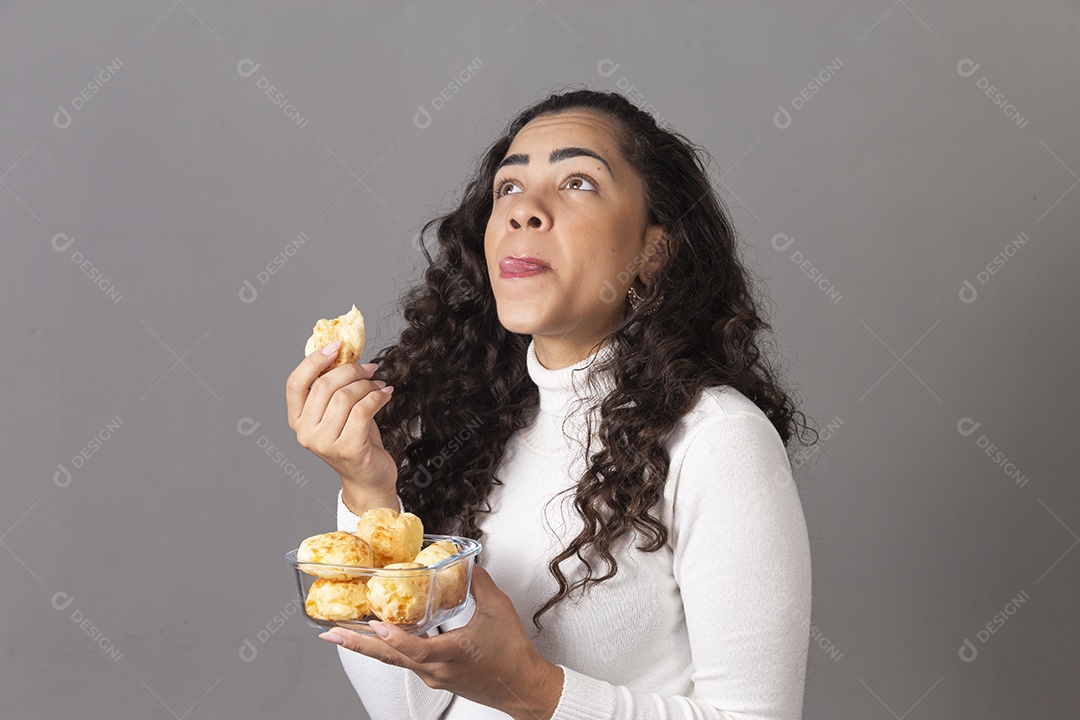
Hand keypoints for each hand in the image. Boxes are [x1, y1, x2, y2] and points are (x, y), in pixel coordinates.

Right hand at [285, 340, 396, 494]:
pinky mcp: (348, 449)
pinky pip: (363, 410)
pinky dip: (378, 397)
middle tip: (370, 368)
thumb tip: (343, 353)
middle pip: (324, 386)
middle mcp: (305, 433)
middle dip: (351, 371)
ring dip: (367, 385)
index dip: (314, 360)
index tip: (336, 347)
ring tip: (379, 385)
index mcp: (297, 420)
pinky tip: (386, 394)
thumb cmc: (355, 439)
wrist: (368, 477)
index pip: (295, 383)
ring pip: (345, 397)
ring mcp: (325, 443)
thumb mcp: (338, 412)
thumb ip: (334, 388)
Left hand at [319, 565, 563, 719]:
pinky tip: (378, 638)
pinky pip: (405, 662)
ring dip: (367, 647)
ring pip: (394, 661)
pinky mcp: (436, 678)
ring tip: (343, 633)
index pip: (417, 649)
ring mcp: (434, 676)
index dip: (394, 639)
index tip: (375, 626)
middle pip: (390, 658)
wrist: (522, 687)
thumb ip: (480, 584)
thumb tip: (468, 564)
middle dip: (358, 645)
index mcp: (453, 654)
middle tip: (331, 633)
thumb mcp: (499, 610)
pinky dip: (388, 649)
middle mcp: (437, 670)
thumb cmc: (513, 655)